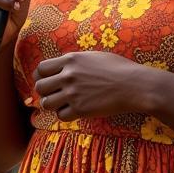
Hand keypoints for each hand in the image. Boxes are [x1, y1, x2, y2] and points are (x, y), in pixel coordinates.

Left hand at [33, 52, 155, 120]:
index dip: (41, 76)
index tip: (46, 81)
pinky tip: (74, 110)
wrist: (133, 85)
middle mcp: (68, 76)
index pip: (41, 69)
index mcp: (71, 60)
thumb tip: (62, 67)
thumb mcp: (93, 57)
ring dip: (53, 105)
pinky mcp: (80, 109)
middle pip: (40, 87)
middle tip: (55, 94)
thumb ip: (75, 61)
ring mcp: (73, 93)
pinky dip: (65, 115)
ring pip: (46, 103)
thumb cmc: (118, 68)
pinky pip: (60, 116)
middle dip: (46, 92)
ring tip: (64, 103)